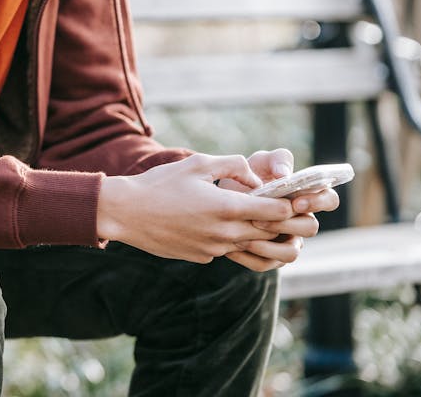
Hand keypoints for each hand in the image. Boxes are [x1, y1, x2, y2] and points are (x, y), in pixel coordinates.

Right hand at [97, 153, 292, 264]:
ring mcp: (214, 249)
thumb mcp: (198, 163)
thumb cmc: (160, 184)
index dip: (290, 204)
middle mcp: (225, 233)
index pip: (277, 211)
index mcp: (227, 208)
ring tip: (263, 222)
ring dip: (261, 235)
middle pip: (271, 233)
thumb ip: (233, 165)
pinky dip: (233, 240)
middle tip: (294, 213)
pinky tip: (221, 226)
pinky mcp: (202, 257)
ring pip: (252, 245)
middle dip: (285, 223)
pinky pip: (228, 250)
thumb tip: (255, 178)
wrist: (126, 213)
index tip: (295, 197)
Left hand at [216, 148, 340, 271]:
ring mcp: (288, 241)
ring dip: (269, 245)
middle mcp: (301, 221)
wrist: (220, 201)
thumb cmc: (249, 178)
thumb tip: (283, 174)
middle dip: (287, 224)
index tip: (296, 202)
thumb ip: (276, 160)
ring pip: (291, 253)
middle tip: (261, 219)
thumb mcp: (260, 162)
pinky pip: (266, 264)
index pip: (329, 199)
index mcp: (305, 197)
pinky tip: (233, 246)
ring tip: (246, 233)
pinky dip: (250, 256)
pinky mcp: (271, 258)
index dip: (318, 202)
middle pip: (311, 228)